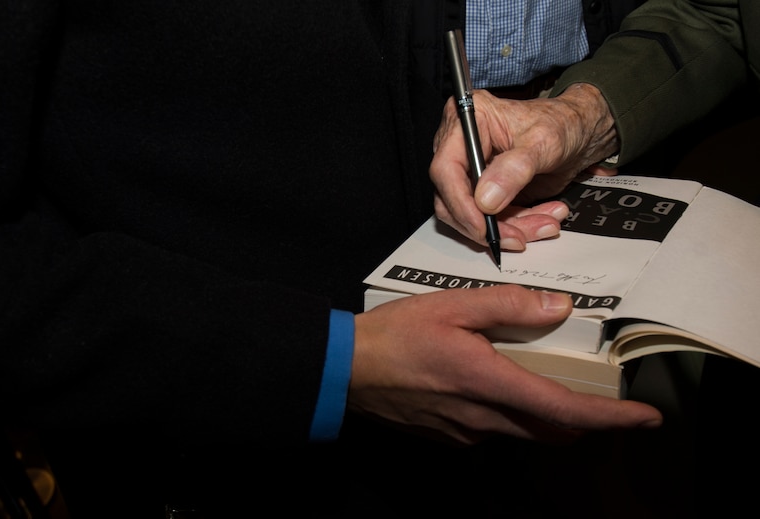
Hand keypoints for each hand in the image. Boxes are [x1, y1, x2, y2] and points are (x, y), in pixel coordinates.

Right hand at [350, 285, 661, 444]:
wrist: (346, 370)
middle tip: (600, 397)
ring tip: (538, 378)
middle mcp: (482, 419)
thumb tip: (558, 307)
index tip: (645, 418)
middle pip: (551, 430)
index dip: (610, 418)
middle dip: (584, 420)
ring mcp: (465, 433)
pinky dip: (508, 412)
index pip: (564, 411)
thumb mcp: (453, 306)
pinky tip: (489, 384)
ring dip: (542, 413)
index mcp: (488, 382)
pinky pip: (493, 429)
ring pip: (522, 430)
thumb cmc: (396, 335)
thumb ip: (508, 306)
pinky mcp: (448, 437)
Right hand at [430, 83, 618, 246]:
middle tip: (517, 235)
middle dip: (486, 223)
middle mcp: (463, 146)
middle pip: (452, 198)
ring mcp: (473, 171)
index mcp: (468, 121)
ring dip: (507, 228)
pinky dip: (516, 226)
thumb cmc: (563, 123)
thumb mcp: (544, 141)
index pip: (446, 168)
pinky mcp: (486, 191)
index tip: (483, 224)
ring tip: (543, 224)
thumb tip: (486, 199)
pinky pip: (490, 219)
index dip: (460, 202)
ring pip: (472, 215)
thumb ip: (515, 169)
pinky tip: (542, 220)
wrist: (580, 133)